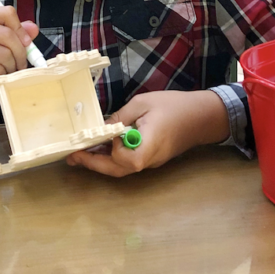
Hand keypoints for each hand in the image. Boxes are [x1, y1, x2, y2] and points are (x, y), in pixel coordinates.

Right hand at [0, 6, 38, 111]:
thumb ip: (16, 32)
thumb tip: (34, 29)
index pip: (7, 13)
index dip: (20, 28)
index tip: (26, 42)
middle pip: (8, 35)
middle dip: (20, 52)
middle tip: (22, 63)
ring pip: (4, 54)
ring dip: (12, 65)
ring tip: (9, 69)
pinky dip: (3, 74)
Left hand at [66, 89, 229, 176]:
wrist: (202, 116)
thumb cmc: (173, 106)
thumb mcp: (143, 103)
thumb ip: (122, 116)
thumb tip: (102, 127)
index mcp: (149, 145)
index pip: (126, 160)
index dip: (111, 151)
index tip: (101, 136)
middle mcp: (149, 159)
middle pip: (119, 170)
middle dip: (94, 164)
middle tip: (72, 157)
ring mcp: (152, 161)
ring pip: (123, 169)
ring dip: (101, 162)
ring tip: (81, 153)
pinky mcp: (153, 158)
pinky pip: (130, 162)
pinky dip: (113, 156)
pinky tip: (102, 146)